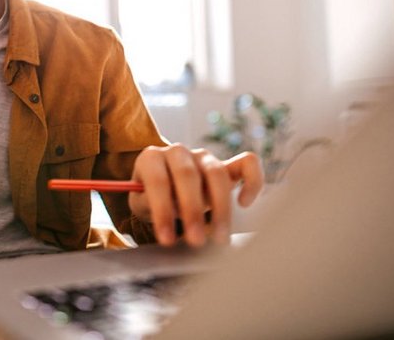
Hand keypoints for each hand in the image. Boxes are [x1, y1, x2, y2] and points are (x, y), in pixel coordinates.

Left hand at [128, 144, 262, 246]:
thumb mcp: (141, 204)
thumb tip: (164, 222)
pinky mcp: (226, 164)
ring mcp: (204, 156)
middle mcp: (178, 151)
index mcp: (151, 157)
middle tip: (195, 241)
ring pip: (217, 173)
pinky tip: (244, 202)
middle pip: (188, 175)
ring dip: (221, 208)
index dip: (163, 210)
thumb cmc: (150, 199)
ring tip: (219, 238)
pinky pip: (248, 163)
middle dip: (192, 211)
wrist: (163, 190)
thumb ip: (150, 206)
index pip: (158, 180)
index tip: (167, 240)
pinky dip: (252, 180)